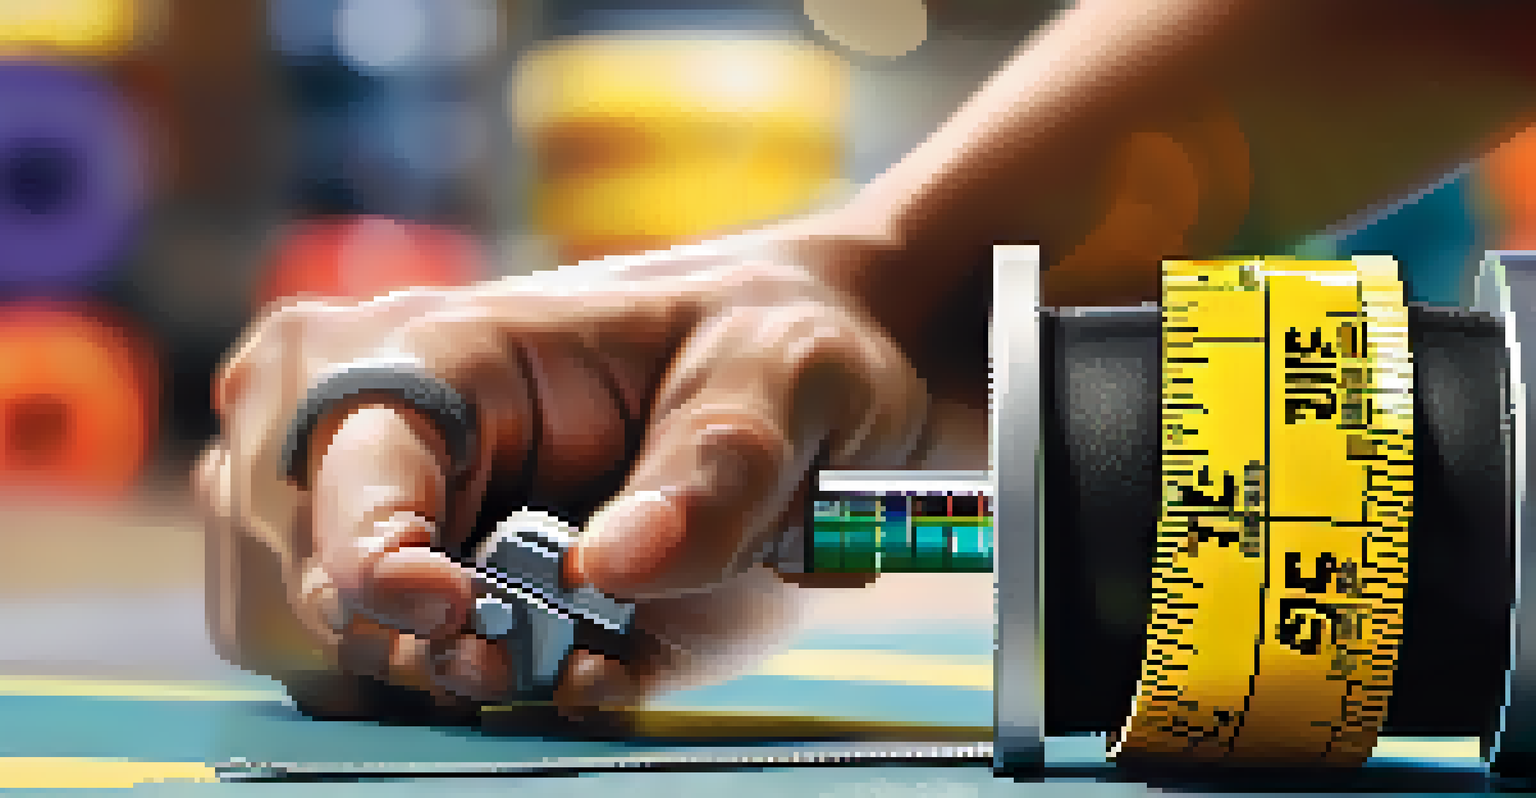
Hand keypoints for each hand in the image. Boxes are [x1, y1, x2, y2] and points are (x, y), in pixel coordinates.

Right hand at [193, 251, 984, 721]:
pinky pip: (379, 685)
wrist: (790, 397)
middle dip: (399, 641)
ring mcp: (385, 519)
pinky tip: (561, 669)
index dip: (368, 558)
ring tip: (562, 653)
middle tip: (531, 652)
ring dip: (425, 681)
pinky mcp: (425, 597)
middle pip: (292, 577)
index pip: (333, 461)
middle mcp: (375, 432)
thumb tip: (616, 566)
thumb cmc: (770, 350)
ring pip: (311, 646)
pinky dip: (458, 705)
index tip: (457, 616)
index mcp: (439, 348)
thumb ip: (716, 464)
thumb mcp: (783, 376)